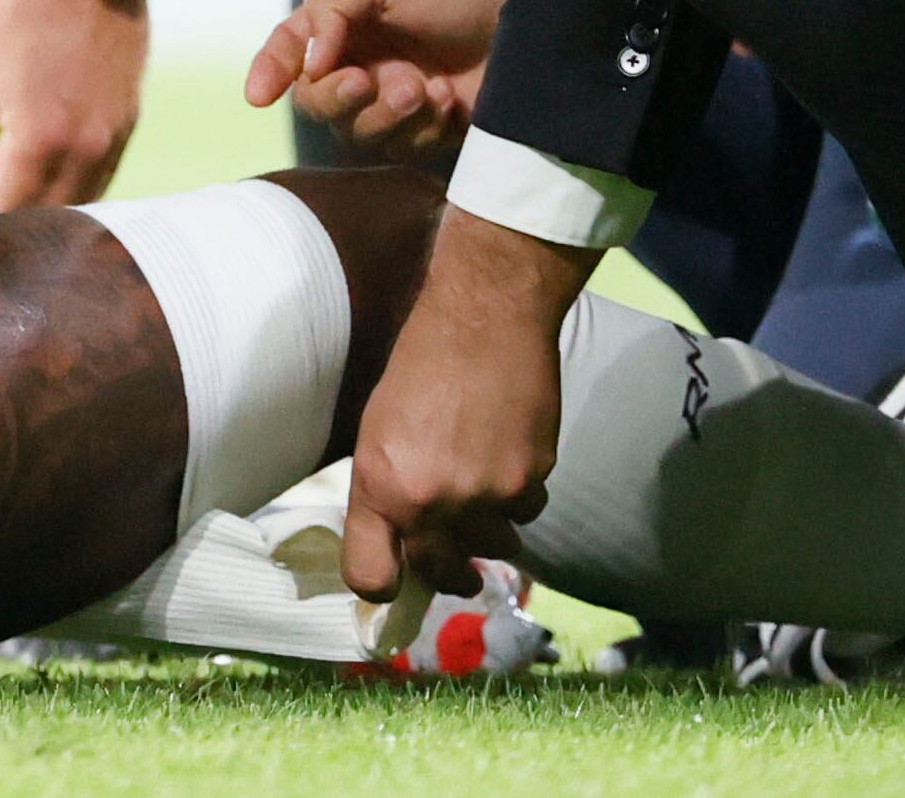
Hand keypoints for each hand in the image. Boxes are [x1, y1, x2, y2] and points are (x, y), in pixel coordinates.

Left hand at [0, 0, 150, 209]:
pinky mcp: (128, 131)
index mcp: (40, 140)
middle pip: (45, 227)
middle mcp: (85, 152)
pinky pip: (98, 185)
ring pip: (76, 211)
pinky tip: (41, 187)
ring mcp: (113, 144)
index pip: (3, 218)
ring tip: (4, 218)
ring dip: (42, 221)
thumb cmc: (24, 10)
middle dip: (8, 237)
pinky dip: (69, 196)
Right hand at [244, 0, 519, 161]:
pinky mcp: (432, 128)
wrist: (526, 4)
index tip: (258, 96)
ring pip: (358, 133)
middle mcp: (362, 63)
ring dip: (387, 115)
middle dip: (339, 98)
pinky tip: (451, 99)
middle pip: (318, 103)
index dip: (270, 71)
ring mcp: (396, 99)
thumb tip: (307, 61)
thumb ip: (332, 10)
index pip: (291, 52)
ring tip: (424, 87)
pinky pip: (405, 150)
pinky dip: (424, 128)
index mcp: (343, 24)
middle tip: (372, 80)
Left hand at [343, 211, 579, 602]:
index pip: (371, 578)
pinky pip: (526, 512)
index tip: (393, 581)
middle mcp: (432, 501)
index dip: (381, 588)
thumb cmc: (421, 364)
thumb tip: (399, 544)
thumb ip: (386, 493)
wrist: (487, 316)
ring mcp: (487, 495)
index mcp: (381, 485)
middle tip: (454, 565)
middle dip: (447, 573)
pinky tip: (509, 452)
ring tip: (483, 482)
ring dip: (490, 529)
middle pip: (439, 576)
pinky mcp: (533, 479)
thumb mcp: (379, 430)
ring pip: (493, 548)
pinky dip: (520, 495)